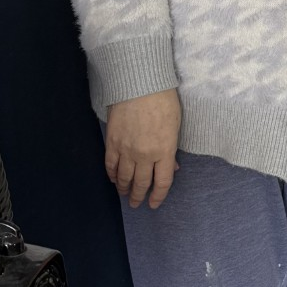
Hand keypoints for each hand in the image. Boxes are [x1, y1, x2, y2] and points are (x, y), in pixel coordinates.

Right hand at [105, 89, 180, 208]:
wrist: (140, 83)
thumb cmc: (164, 100)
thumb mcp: (175, 125)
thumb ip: (172, 148)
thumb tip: (172, 167)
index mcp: (164, 151)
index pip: (162, 182)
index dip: (158, 196)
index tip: (154, 204)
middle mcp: (145, 155)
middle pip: (141, 183)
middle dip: (138, 196)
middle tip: (136, 204)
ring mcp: (126, 149)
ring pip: (124, 177)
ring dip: (124, 188)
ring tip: (124, 194)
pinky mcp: (112, 141)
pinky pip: (110, 164)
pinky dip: (112, 174)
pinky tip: (113, 178)